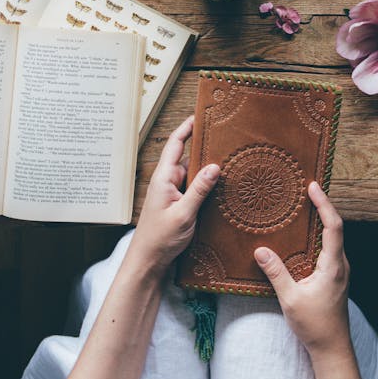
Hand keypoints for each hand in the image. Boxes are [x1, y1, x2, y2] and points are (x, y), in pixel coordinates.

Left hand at [128, 116, 219, 277]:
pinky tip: (221, 189)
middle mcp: (168, 182)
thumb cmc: (159, 240)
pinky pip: (195, 189)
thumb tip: (214, 167)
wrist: (148, 263)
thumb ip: (199, 190)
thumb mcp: (183, 214)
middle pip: (189, 158)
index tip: (200, 114)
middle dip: (205, 149)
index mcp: (163, 179)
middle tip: (225, 138)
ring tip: (229, 163)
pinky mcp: (179, 205)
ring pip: (194, 175)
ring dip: (208, 171)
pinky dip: (207, 187)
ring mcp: (173, 194)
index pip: (176, 145)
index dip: (187, 127)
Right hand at [254, 182, 350, 359]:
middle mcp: (340, 265)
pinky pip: (328, 249)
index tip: (313, 187)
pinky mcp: (334, 277)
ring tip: (304, 206)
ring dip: (321, 220)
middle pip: (336, 227)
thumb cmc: (315, 326)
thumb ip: (276, 273)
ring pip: (333, 238)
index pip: (333, 226)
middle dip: (323, 206)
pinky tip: (303, 236)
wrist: (332, 349)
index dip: (324, 204)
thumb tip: (260, 250)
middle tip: (306, 189)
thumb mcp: (291, 298)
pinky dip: (318, 235)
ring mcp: (339, 271)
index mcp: (333, 266)